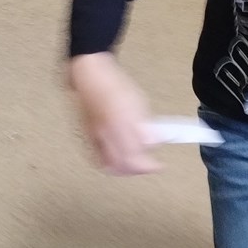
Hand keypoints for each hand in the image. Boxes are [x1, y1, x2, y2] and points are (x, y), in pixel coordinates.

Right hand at [68, 52, 161, 174]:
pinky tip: (119, 162)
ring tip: (136, 167)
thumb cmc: (115, 85)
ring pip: (108, 164)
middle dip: (138, 170)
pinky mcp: (88, 135)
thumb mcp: (139, 102)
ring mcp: (95, 134)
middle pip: (122, 163)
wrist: (90, 76)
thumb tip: (154, 143)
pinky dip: (110, 165)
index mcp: (121, 120)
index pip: (136, 153)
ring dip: (124, 171)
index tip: (159, 165)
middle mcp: (106, 130)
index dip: (149, 164)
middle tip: (150, 166)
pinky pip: (98, 158)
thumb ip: (146, 125)